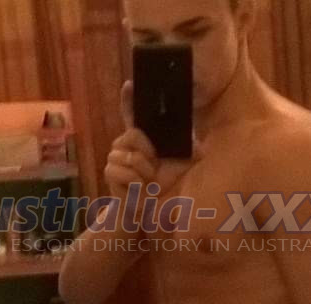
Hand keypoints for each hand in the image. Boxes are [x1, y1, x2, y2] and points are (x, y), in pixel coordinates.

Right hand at [105, 80, 201, 205]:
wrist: (158, 212)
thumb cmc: (172, 187)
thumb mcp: (185, 162)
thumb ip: (187, 146)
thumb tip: (199, 135)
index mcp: (147, 142)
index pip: (134, 117)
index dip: (130, 101)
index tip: (130, 85)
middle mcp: (130, 148)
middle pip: (130, 134)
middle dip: (144, 146)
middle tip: (154, 161)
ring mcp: (119, 162)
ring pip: (122, 154)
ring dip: (141, 169)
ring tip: (150, 181)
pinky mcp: (112, 178)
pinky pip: (115, 170)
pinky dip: (132, 181)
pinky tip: (141, 189)